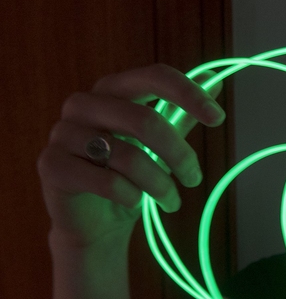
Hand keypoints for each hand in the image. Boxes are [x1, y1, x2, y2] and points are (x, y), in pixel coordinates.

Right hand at [38, 63, 224, 246]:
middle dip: (180, 155)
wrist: (93, 222)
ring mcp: (62, 133)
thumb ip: (182, 112)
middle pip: (145, 120)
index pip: (154, 76)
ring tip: (171, 201)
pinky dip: (132, 197)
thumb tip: (215, 79)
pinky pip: (108, 182)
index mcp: (111, 90)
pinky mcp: (52, 165)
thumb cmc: (128, 177)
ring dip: (161, 185)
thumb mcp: (159, 144)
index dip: (189, 94)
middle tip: (194, 179)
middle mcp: (83, 104)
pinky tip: (136, 203)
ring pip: (130, 157)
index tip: (219, 118)